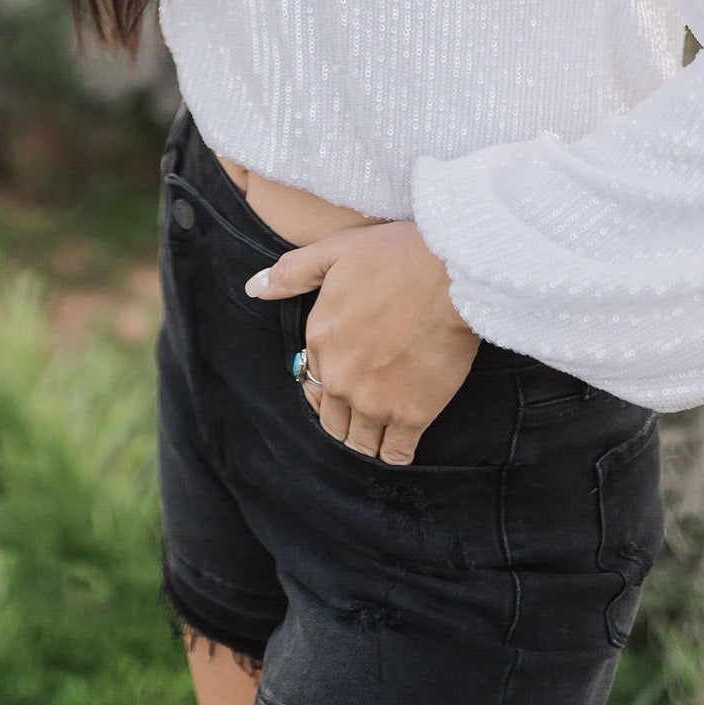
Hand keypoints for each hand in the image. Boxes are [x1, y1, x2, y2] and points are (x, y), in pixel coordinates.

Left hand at [245, 221, 479, 465]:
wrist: (450, 274)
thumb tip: (253, 288)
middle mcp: (340, 378)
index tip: (345, 379)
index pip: (311, 380)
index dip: (326, 382)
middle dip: (345, 417)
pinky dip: (396, 453)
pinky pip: (395, 454)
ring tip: (383, 427)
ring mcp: (374, 402)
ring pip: (360, 442)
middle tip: (364, 408)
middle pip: (332, 420)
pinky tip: (403, 441)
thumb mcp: (335, 250)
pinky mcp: (411, 416)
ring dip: (367, 438)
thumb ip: (292, 272)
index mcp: (320, 340)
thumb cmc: (397, 255)